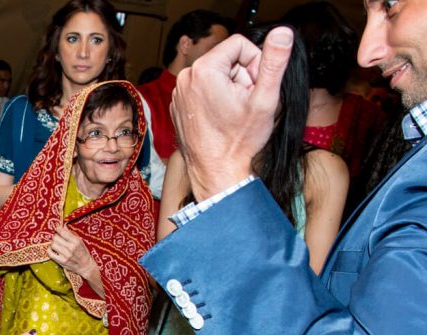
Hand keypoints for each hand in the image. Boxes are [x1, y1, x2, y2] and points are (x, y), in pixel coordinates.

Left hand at [48, 226, 98, 279]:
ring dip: (53, 244)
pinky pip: (50, 253)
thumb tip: (63, 226)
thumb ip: (71, 234)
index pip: (62, 231)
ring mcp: (66, 255)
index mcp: (76, 241)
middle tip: (58, 239)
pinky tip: (53, 250)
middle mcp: (71, 247)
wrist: (85, 266)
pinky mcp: (61, 261)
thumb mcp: (80, 241)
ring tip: (57, 245)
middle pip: (55, 237)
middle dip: (56, 237)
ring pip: (52, 244)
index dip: (58, 229)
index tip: (58, 229)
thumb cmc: (82, 252)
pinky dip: (50, 251)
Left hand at [170, 27, 293, 200]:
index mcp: (204, 70)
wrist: (216, 172)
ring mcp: (180, 93)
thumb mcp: (264, 98)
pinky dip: (216, 98)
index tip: (256, 86)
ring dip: (230, 88)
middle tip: (246, 102)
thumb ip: (275, 62)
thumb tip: (282, 34)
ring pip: (216, 74)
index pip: (240, 44)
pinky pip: (203, 89)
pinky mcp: (179, 105)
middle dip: (243, 77)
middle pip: (227, 59)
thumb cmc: (238, 141)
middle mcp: (186, 78)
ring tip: (234, 112)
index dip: (256, 63)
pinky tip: (221, 118)